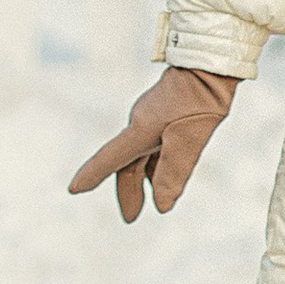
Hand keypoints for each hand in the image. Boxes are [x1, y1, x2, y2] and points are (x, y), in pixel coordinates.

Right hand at [69, 64, 238, 221]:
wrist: (210, 65)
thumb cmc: (199, 101)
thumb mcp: (189, 141)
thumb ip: (173, 173)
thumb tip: (162, 205)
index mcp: (140, 130)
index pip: (111, 159)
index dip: (92, 175)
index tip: (74, 189)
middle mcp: (141, 124)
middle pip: (127, 163)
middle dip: (128, 190)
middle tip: (132, 217)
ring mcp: (153, 118)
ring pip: (141, 155)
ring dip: (144, 178)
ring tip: (153, 199)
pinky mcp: (166, 114)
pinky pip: (154, 145)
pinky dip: (156, 164)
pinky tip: (166, 173)